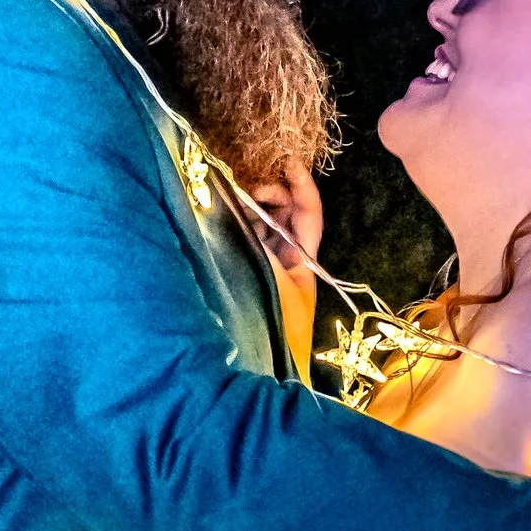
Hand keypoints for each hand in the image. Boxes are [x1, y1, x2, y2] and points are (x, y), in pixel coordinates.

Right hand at [240, 161, 322, 342]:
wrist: (254, 369)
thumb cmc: (267, 325)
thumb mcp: (262, 276)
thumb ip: (245, 237)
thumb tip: (224, 200)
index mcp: (303, 263)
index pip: (309, 214)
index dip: (301, 185)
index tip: (290, 161)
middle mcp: (286, 263)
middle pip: (285, 215)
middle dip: (271, 194)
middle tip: (249, 188)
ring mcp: (263, 269)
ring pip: (261, 225)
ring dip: (250, 207)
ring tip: (233, 199)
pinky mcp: (243, 273)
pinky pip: (243, 239)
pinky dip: (235, 222)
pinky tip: (222, 212)